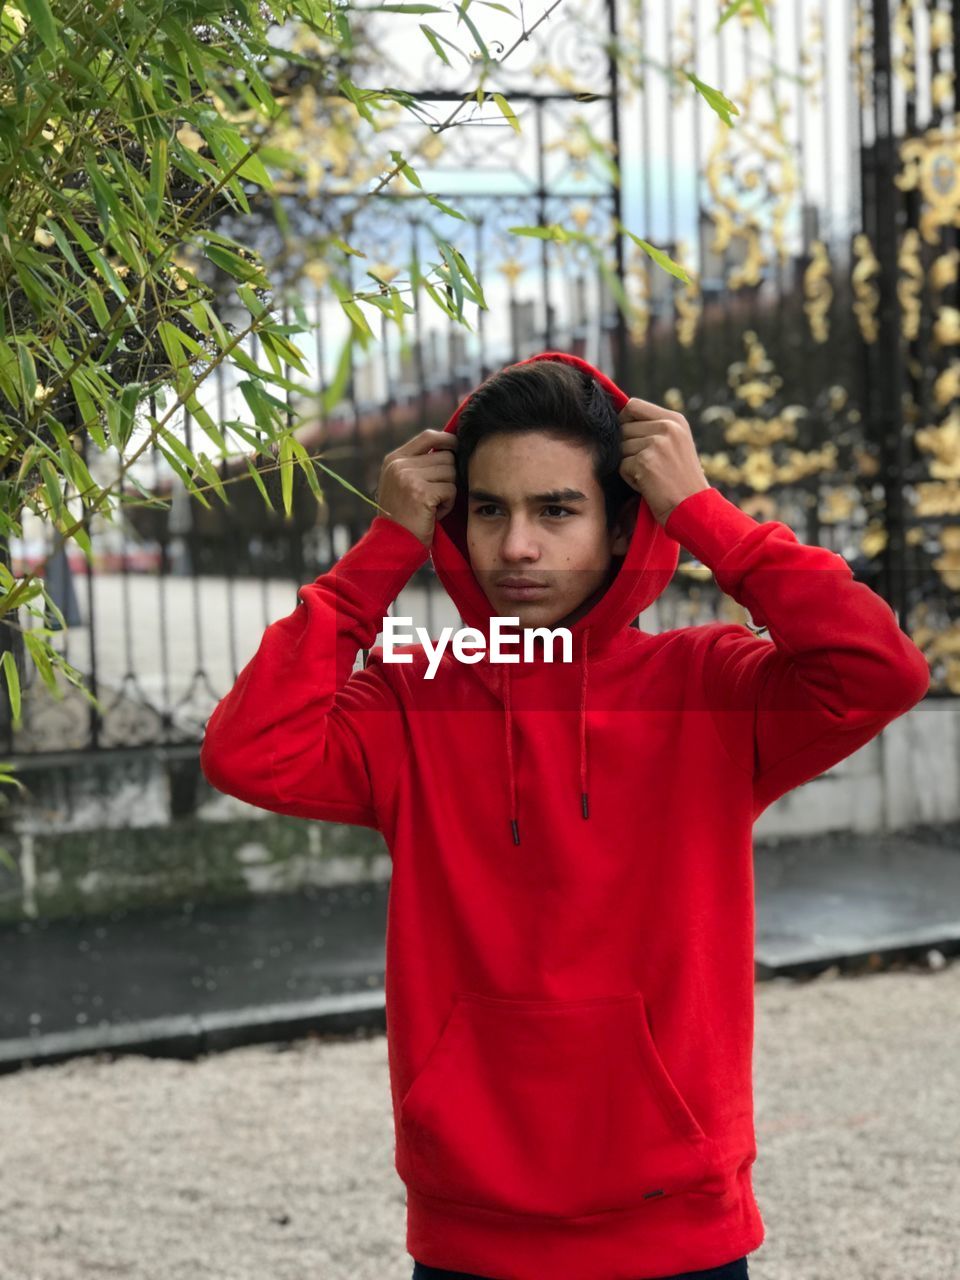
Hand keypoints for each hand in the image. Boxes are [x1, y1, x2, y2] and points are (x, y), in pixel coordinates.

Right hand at [375, 428, 457, 546]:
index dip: (447, 439)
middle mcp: (400, 465)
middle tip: (436, 496)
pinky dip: (448, 505)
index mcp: (394, 459)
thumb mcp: (401, 483)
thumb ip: (418, 463)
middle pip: (445, 456)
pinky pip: (451, 490)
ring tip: (432, 506)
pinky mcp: (422, 492)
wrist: (392, 543)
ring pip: (451, 473)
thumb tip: (449, 446)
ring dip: (448, 492)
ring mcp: (409, 477)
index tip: (457, 447)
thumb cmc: (403, 516)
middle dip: (448, 476)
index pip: (428, 436)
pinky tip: (434, 514)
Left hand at [618, 398, 710, 525]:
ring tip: (650, 475)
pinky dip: (630, 479)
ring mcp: (656, 443)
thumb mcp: (676, 444)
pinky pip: (622, 466)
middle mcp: (667, 427)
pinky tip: (648, 485)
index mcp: (675, 420)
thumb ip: (654, 429)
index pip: (634, 405)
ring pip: (620, 448)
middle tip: (648, 465)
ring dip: (629, 464)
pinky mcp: (645, 461)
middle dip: (627, 448)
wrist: (694, 508)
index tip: (629, 437)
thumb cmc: (682, 481)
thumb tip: (619, 419)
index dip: (624, 420)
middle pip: (623, 428)